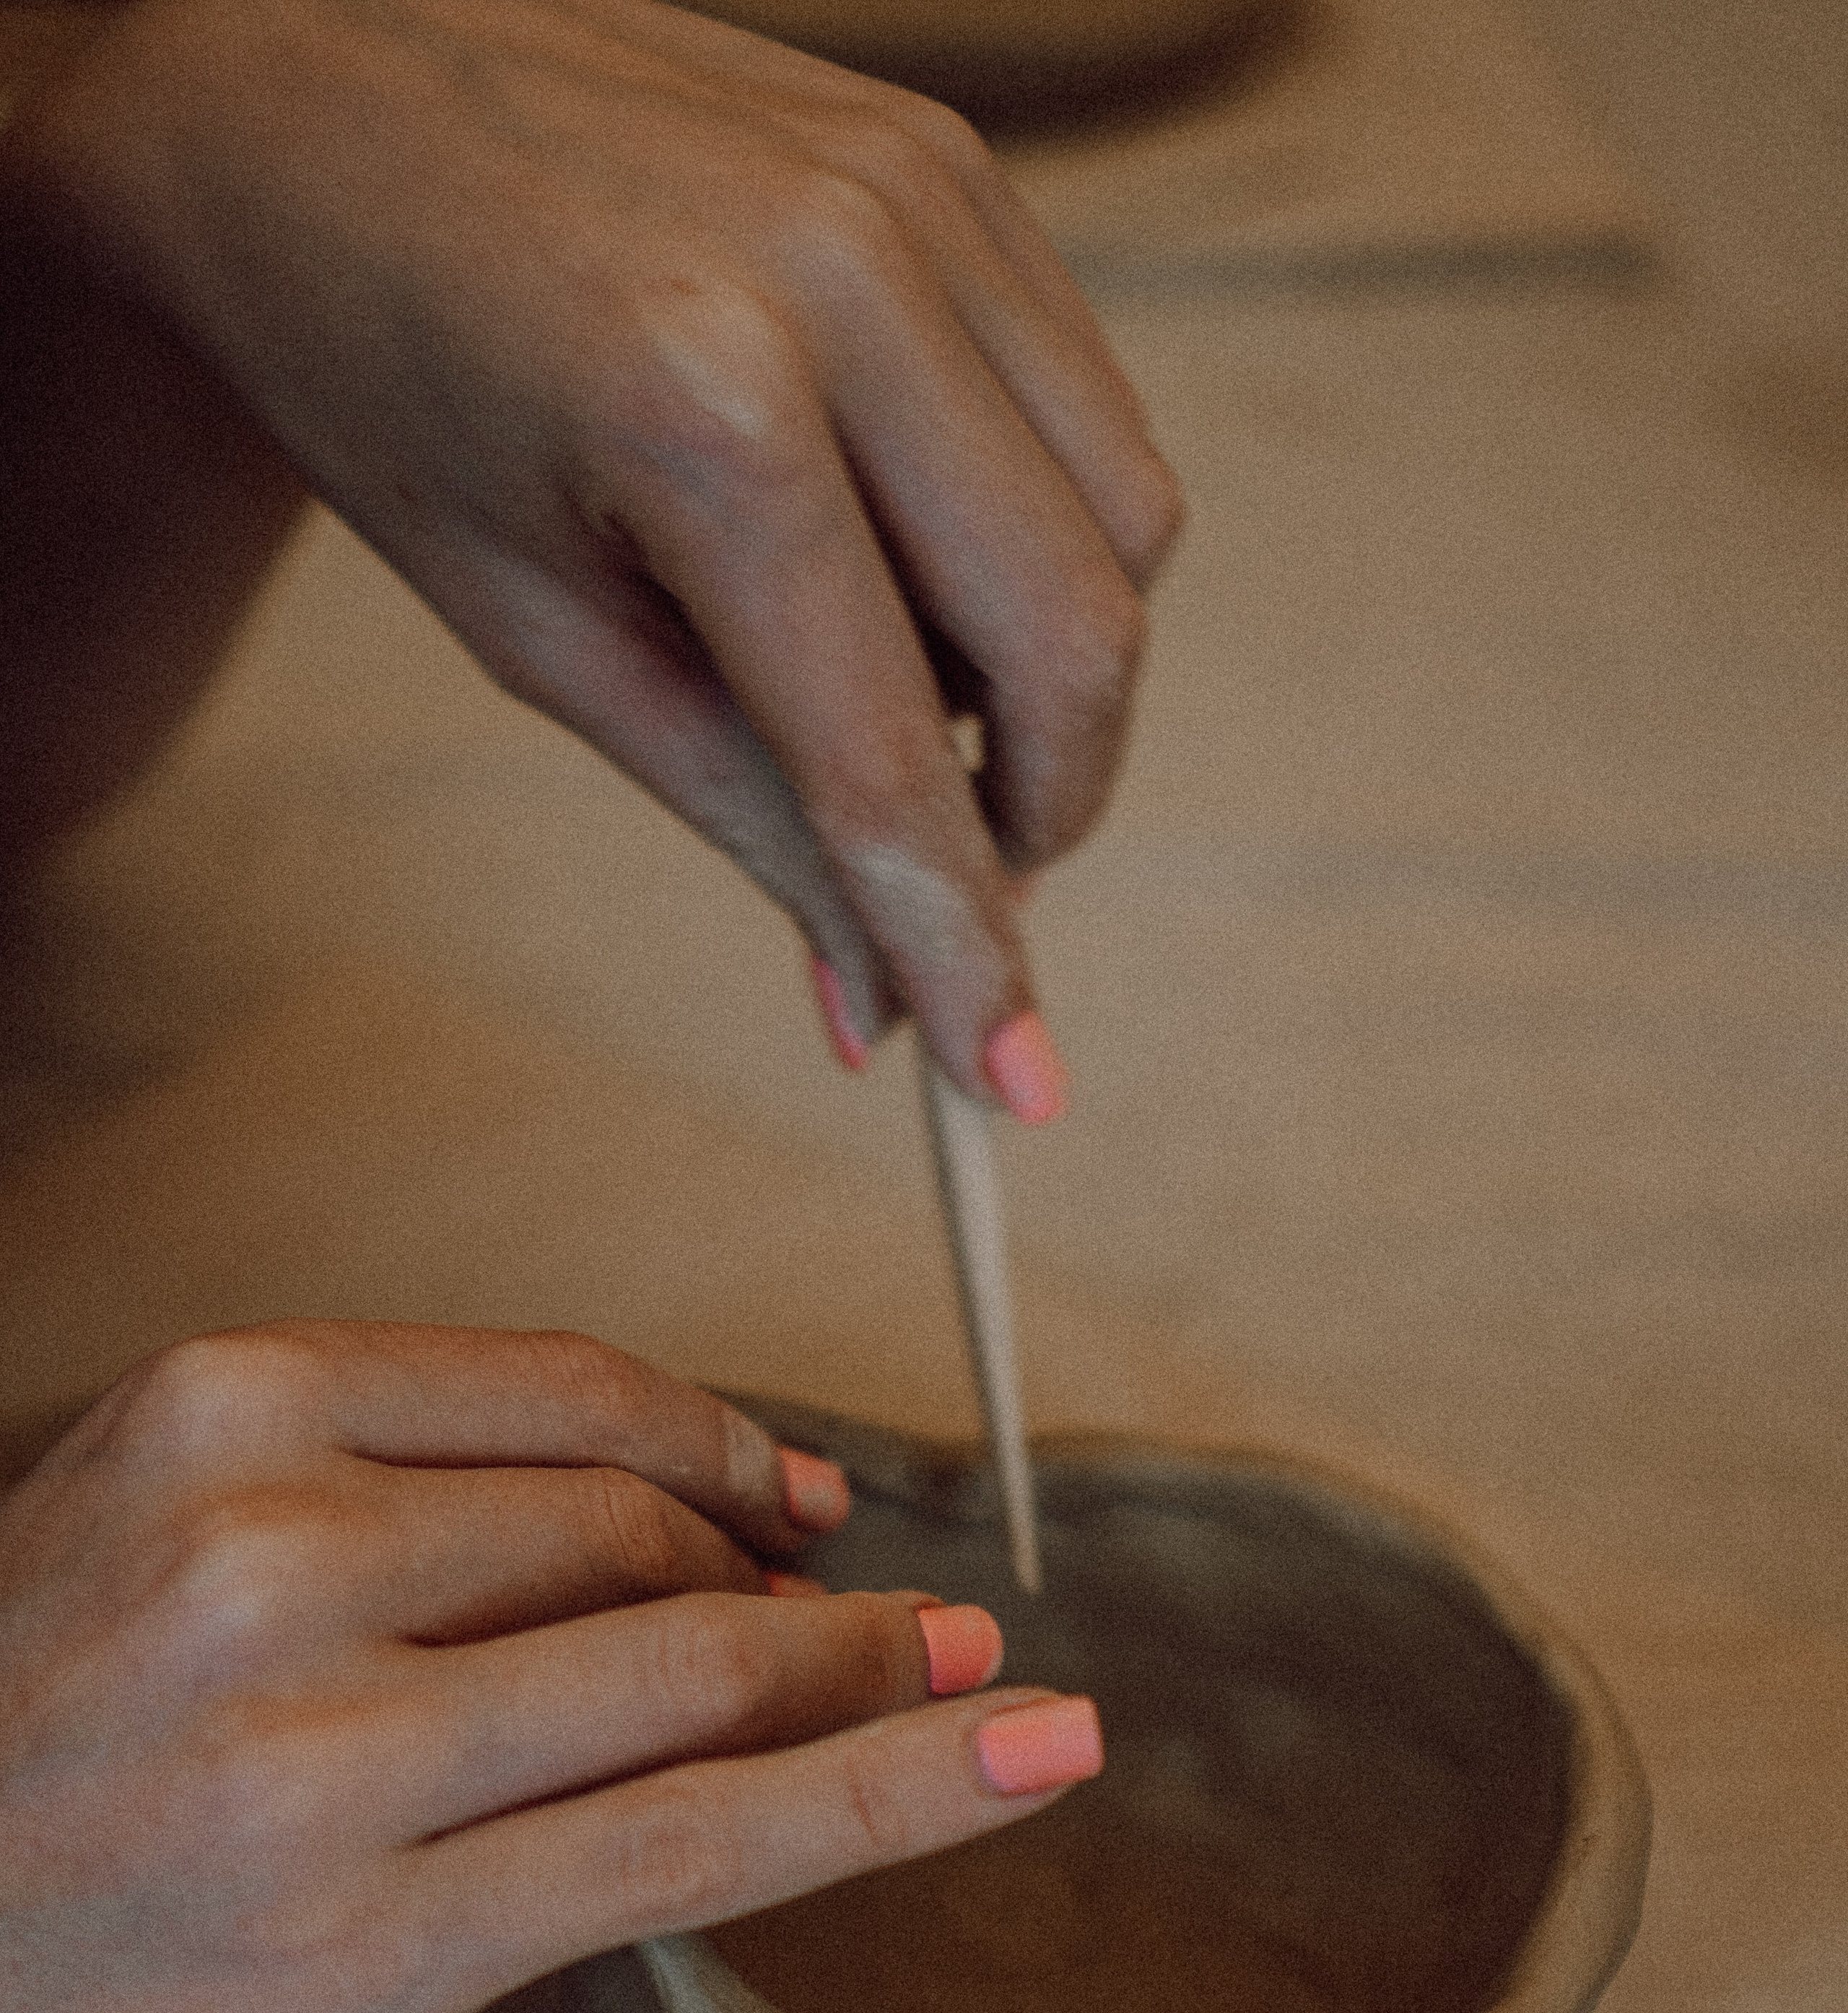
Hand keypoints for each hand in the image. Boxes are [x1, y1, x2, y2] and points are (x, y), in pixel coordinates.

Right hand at [0, 1321, 1100, 2012]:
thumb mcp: (119, 1551)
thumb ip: (348, 1503)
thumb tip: (648, 1516)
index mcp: (202, 1416)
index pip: (557, 1398)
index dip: (717, 1440)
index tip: (798, 1492)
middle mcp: (259, 1553)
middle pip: (635, 1535)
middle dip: (791, 1579)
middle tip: (894, 1614)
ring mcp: (313, 1755)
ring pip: (688, 1672)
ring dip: (865, 1672)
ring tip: (971, 1678)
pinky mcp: (364, 1945)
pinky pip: (692, 1840)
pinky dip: (892, 1791)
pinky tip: (1026, 1755)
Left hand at [9, 0, 1180, 1105]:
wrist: (305, 79)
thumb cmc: (384, 365)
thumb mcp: (541, 634)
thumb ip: (740, 810)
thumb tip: (876, 998)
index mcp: (704, 407)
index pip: (895, 751)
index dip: (964, 946)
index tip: (1012, 1085)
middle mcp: (846, 276)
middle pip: (1083, 630)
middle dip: (1043, 808)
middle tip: (953, 870)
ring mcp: (919, 196)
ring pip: (1126, 519)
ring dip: (1046, 666)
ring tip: (887, 674)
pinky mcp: (952, 162)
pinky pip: (1088, 407)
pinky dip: (1029, 528)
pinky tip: (895, 540)